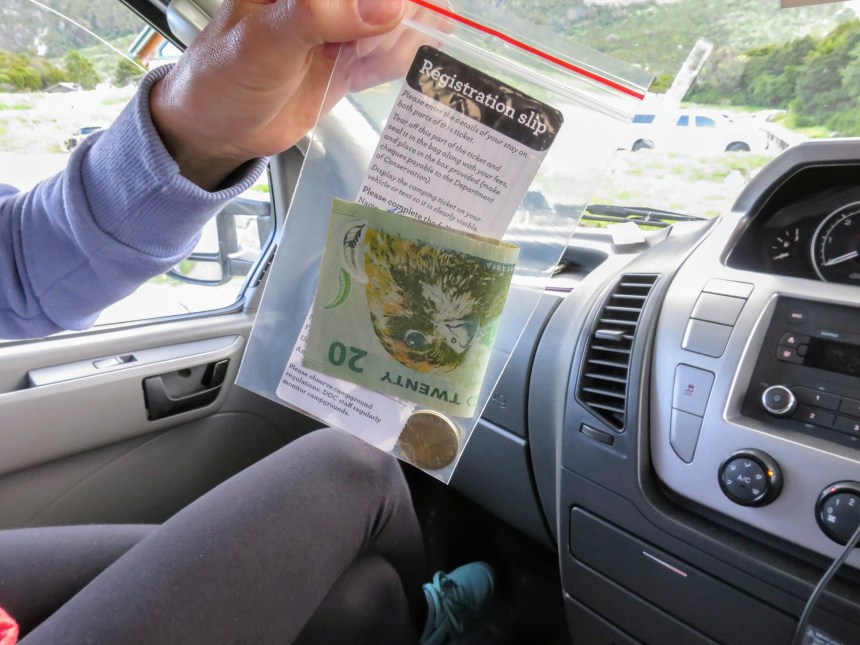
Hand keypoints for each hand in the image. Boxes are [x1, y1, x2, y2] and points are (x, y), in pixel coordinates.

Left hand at [150, 0, 406, 189]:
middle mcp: (330, 1)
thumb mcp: (269, 38)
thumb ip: (323, 15)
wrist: (217, 129)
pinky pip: (391, 56)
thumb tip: (389, 5)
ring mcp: (344, 28)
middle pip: (393, 1)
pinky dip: (398, 64)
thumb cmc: (225, 74)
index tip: (390, 21)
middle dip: (396, 22)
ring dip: (397, 44)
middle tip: (360, 49)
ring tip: (357, 61)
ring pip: (399, 25)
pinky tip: (378, 72)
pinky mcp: (351, 62)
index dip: (393, 1)